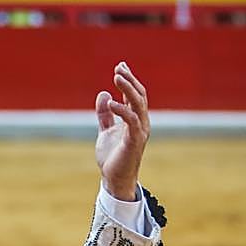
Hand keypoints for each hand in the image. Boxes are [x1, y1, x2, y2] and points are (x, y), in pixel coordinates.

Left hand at [94, 61, 149, 201]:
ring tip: (117, 77)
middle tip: (118, 68)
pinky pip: (131, 121)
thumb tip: (104, 94)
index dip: (129, 80)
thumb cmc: (113, 156)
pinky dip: (122, 110)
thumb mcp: (105, 130)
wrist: (114, 178)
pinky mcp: (134, 141)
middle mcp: (141, 123)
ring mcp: (139, 131)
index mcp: (135, 119)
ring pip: (138, 104)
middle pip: (139, 96)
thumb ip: (105, 114)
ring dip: (128, 89)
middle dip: (130, 80)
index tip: (120, 66)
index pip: (135, 95)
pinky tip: (111, 102)